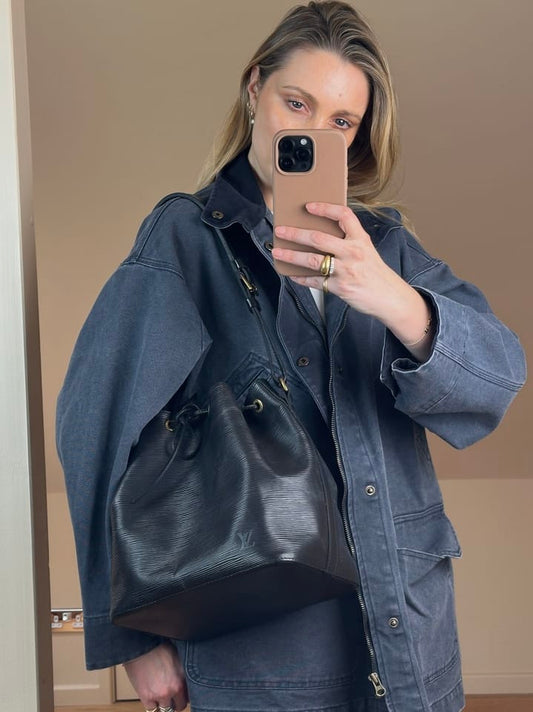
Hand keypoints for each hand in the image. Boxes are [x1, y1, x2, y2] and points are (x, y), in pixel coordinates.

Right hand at [123, 642, 187, 710]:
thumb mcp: (178, 659)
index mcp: (182, 679)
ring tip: (161, 696)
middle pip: (178, 707)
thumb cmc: (159, 647)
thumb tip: (186, 681)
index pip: (188, 699)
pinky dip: (153, 705)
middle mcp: (172, 689)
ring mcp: (159, 695)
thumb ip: (182, 673)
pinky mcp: (146, 697)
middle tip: (172, 697)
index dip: (185, 697)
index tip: (182, 695)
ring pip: (165, 710)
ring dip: (164, 705)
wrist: (142, 646)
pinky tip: (152, 697)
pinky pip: (152, 709)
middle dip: (176, 702)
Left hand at [272, 202, 433, 359]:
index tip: (309, 206)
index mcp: (360, 239)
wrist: (390, 298)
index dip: (325, 209)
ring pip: (311, 260)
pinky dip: (301, 278)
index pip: (343, 216)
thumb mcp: (366, 251)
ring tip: (278, 252)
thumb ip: (348, 241)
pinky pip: (315, 281)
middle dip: (295, 234)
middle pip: (318, 238)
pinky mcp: (340, 288)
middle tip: (281, 230)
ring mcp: (346, 270)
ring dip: (291, 256)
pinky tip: (292, 274)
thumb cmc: (375, 273)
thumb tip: (319, 237)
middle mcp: (353, 252)